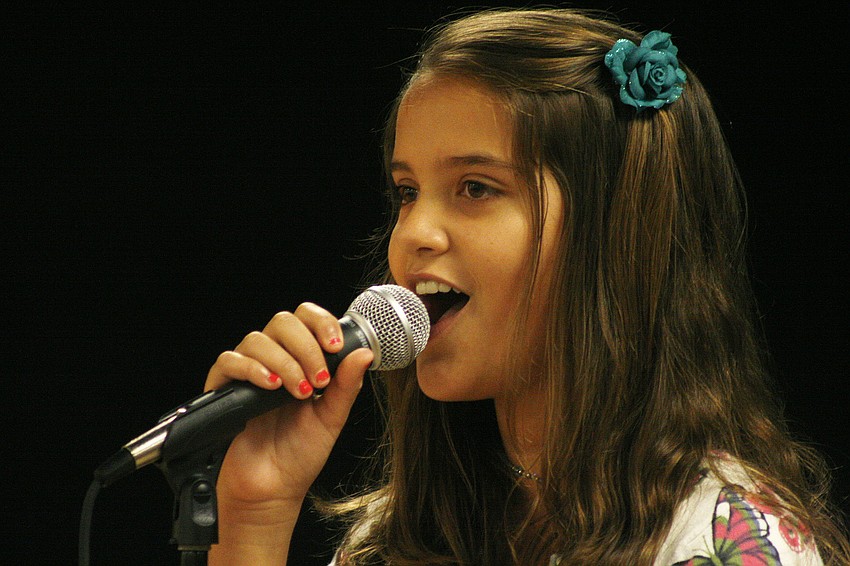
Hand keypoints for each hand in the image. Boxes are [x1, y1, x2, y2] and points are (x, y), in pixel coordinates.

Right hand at [205, 302, 373, 509]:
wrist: (274, 489)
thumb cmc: (300, 454)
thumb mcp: (332, 417)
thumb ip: (347, 385)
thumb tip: (365, 353)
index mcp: (301, 359)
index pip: (306, 318)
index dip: (321, 323)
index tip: (335, 346)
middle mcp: (274, 359)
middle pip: (282, 321)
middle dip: (305, 346)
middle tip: (318, 380)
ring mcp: (248, 372)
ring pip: (257, 339)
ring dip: (283, 362)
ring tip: (298, 393)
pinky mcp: (224, 388)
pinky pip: (229, 361)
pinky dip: (252, 369)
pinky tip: (270, 387)